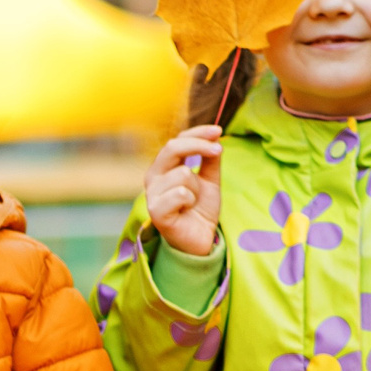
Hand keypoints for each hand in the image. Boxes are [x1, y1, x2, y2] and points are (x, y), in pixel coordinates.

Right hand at [143, 126, 223, 258]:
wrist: (200, 239)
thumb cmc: (201, 210)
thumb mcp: (210, 180)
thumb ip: (210, 159)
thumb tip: (215, 137)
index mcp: (164, 167)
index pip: (177, 140)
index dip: (198, 133)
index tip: (218, 131)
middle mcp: (154, 177)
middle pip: (172, 147)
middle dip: (199, 146)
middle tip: (218, 151)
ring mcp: (152, 194)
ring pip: (181, 174)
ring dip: (197, 188)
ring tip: (194, 202)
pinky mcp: (156, 211)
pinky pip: (180, 193)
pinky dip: (190, 201)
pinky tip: (187, 210)